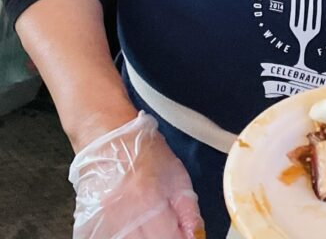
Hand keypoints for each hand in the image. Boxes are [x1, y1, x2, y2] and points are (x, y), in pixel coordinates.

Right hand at [70, 112, 203, 238]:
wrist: (107, 140)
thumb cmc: (142, 151)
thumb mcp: (176, 174)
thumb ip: (188, 209)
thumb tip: (195, 235)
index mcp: (147, 199)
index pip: (168, 238)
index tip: (182, 236)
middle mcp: (122, 214)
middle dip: (161, 238)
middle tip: (165, 230)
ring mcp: (101, 222)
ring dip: (140, 237)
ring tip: (148, 227)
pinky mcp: (87, 226)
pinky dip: (120, 236)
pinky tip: (128, 228)